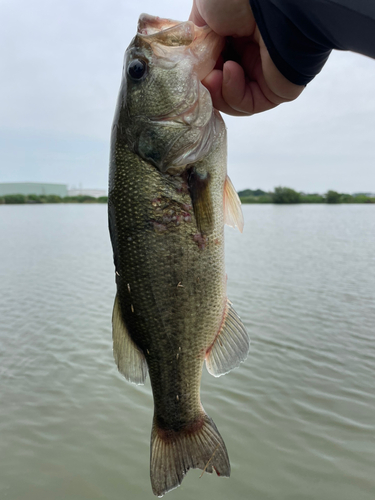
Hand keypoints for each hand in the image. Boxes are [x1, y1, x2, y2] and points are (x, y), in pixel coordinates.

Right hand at [189, 0, 303, 115]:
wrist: (268, 0)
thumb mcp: (204, 10)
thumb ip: (196, 37)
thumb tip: (192, 59)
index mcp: (238, 35)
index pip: (214, 65)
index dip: (200, 71)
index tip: (189, 67)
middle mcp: (253, 54)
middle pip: (222, 85)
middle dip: (206, 85)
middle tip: (199, 75)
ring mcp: (266, 73)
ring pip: (234, 100)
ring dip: (217, 92)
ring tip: (212, 76)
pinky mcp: (277, 90)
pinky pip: (249, 104)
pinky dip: (233, 94)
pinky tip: (229, 71)